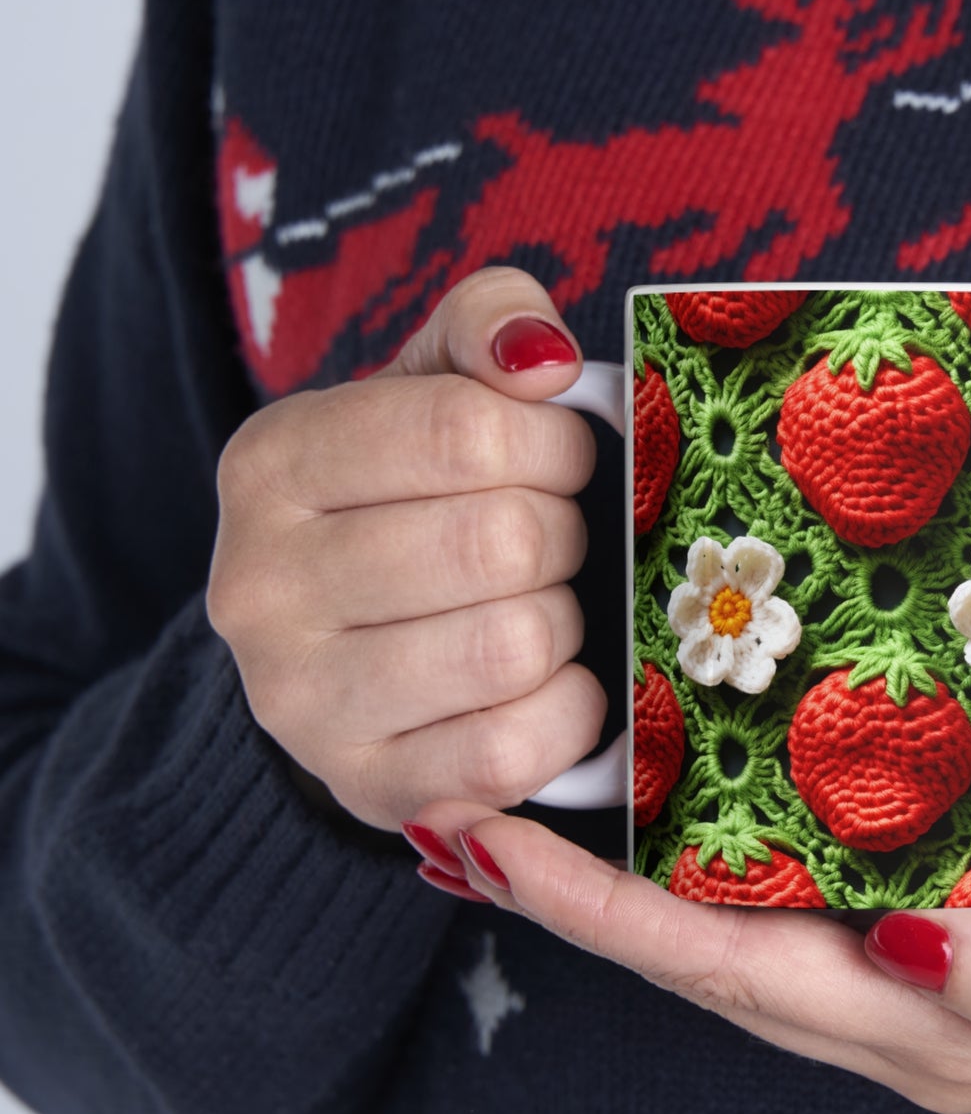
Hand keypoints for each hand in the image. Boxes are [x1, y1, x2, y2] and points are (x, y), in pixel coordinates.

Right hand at [207, 268, 605, 828]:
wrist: (343, 652)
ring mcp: (303, 702)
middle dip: (563, 537)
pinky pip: (513, 750)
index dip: (553, 445)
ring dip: (563, 624)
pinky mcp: (369, 787)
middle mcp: (261, 586)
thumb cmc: (407, 505)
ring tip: (539, 609)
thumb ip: (486, 327)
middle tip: (551, 543)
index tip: (558, 461)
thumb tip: (543, 358)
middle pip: (500, 542)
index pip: (466, 431)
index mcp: (273, 464)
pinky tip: (549, 685)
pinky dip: (567, 712)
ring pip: (513, 646)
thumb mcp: (429, 389)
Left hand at [408, 770, 970, 1112]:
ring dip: (627, 864)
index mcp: (936, 1025)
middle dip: (577, 893)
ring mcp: (911, 939)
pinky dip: (712, 831)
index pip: (732, 972)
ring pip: (735, 909)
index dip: (605, 919)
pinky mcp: (940, 877)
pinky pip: (795, 863)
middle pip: (702, 948)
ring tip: (530, 794)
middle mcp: (898, 991)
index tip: (493, 849)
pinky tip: (672, 782)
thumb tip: (909, 955)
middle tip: (465, 809)